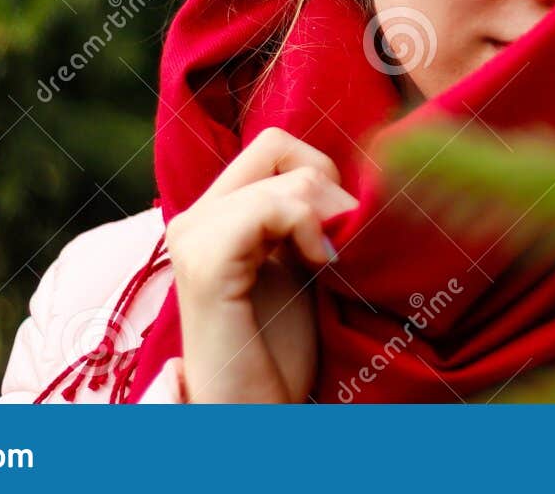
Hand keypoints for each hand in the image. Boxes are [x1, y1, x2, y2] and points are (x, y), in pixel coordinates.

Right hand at [163, 127, 358, 402]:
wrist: (257, 409)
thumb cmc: (284, 346)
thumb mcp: (303, 261)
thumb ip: (307, 214)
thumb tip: (361, 169)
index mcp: (215, 213)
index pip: (274, 146)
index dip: (319, 173)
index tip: (333, 231)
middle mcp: (194, 217)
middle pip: (276, 146)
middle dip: (325, 186)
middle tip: (335, 244)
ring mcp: (193, 236)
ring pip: (287, 179)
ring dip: (326, 218)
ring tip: (327, 265)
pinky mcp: (204, 261)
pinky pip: (272, 207)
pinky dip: (308, 230)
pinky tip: (317, 268)